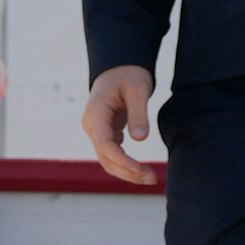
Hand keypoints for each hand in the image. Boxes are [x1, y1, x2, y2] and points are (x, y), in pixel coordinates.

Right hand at [81, 65, 157, 184]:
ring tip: (150, 178)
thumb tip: (140, 139)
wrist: (120, 66)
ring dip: (127, 171)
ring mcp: (97, 130)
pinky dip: (126, 164)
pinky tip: (142, 170)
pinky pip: (113, 154)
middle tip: (152, 178)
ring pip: (108, 159)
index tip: (141, 169)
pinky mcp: (105, 132)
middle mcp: (92, 125)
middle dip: (127, 171)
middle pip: (106, 158)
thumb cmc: (129, 73)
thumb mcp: (138, 88)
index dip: (122, 161)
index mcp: (96, 113)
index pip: (106, 145)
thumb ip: (138, 113)